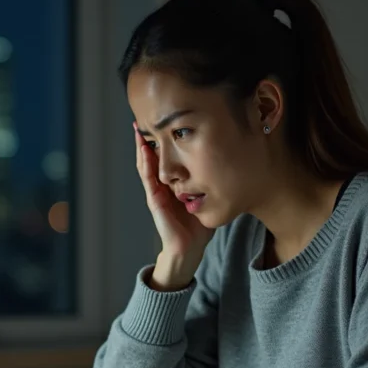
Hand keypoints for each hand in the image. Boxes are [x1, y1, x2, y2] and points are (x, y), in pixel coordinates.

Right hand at [135, 122, 213, 288]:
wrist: (189, 248)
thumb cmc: (197, 227)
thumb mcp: (206, 198)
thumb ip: (210, 184)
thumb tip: (230, 165)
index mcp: (173, 184)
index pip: (165, 158)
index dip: (162, 141)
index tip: (163, 123)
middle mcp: (162, 185)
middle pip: (152, 157)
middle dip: (147, 139)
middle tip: (142, 119)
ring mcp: (156, 192)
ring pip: (145, 164)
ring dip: (141, 147)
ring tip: (138, 129)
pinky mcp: (154, 199)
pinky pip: (148, 177)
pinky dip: (145, 162)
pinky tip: (144, 150)